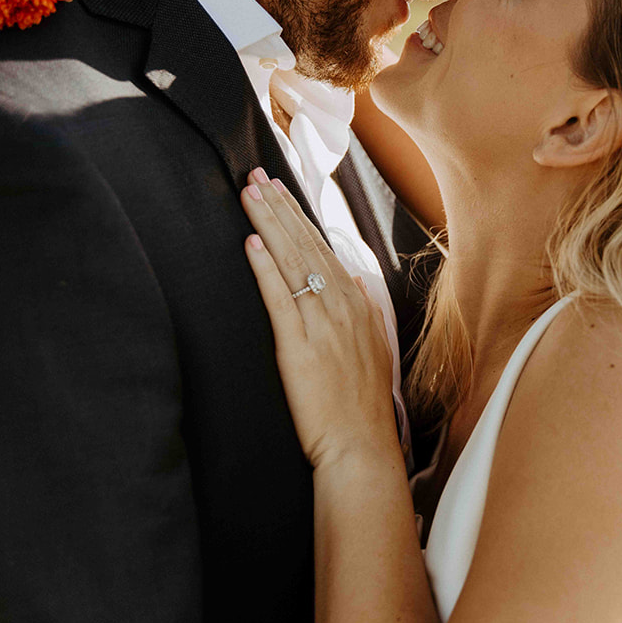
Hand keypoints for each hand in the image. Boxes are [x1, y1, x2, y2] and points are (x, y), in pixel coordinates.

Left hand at [241, 170, 399, 469]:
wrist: (360, 446)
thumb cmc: (361, 405)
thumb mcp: (372, 348)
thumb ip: (361, 309)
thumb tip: (350, 278)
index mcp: (357, 305)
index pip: (323, 247)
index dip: (298, 216)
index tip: (279, 189)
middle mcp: (342, 307)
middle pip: (306, 245)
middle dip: (279, 207)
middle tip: (255, 176)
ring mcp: (322, 325)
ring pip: (293, 262)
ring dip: (269, 225)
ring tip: (249, 195)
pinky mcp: (299, 347)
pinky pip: (281, 298)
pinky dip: (265, 268)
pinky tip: (252, 244)